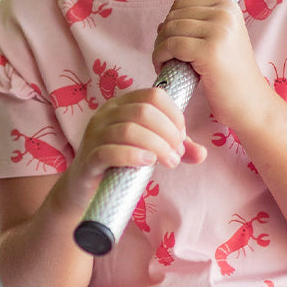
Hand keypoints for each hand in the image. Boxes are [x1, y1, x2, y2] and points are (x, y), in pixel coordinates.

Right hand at [64, 86, 205, 207]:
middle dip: (168, 133)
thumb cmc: (120, 165)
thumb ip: (175, 149)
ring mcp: (94, 135)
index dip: (174, 115)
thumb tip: (202, 153)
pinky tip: (147, 163)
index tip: (182, 137)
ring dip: (157, 146)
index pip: (154, 95)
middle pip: (144, 111)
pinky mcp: (88, 159)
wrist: (85, 190)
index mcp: (121, 105)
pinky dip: (133, 155)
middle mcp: (105, 114)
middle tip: (176, 154)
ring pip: (129, 130)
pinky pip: (110, 151)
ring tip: (169, 162)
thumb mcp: (151, 152)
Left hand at [152, 0, 272, 133]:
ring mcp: (219, 31)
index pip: (182, 3)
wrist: (251, 103)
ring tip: (165, 64)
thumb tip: (162, 24)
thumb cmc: (231, 77)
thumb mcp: (219, 41)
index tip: (171, 43)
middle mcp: (225, 14)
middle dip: (163, 36)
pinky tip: (164, 68)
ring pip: (169, 30)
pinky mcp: (209, 51)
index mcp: (228, 6)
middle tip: (165, 57)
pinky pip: (171, 46)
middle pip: (174, 16)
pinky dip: (160, 57)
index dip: (170, 22)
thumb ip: (195, 28)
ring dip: (159, 48)